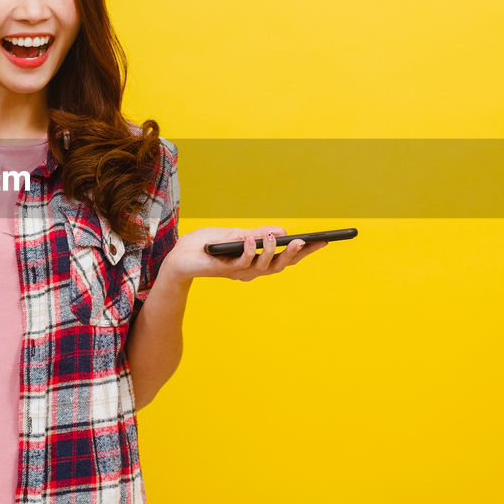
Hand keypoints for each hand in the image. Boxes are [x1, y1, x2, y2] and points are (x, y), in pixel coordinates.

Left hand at [160, 226, 326, 282]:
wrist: (180, 255)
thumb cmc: (207, 244)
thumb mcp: (235, 234)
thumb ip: (257, 234)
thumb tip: (281, 231)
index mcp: (256, 261)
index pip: (285, 258)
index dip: (304, 252)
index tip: (323, 241)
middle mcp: (251, 270)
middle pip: (280, 266)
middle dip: (296, 255)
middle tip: (309, 242)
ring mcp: (238, 272)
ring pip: (263, 267)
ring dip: (273, 252)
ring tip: (279, 238)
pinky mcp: (224, 270)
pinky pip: (241, 263)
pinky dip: (248, 251)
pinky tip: (251, 240)